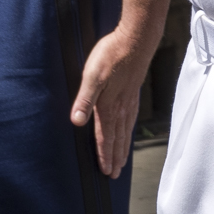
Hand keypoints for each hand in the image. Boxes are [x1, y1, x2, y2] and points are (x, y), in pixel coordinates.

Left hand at [68, 24, 159, 177]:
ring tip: (122, 160)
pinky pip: (132, 119)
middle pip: (117, 138)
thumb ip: (84, 100)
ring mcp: (130, 100)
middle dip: (115, 157)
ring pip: (126, 130)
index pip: (105, 136)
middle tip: (114, 174)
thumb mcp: (91, 75)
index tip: (106, 171)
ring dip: (123, 147)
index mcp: (109, 105)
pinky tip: (129, 131)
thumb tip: (76, 122)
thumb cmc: (112, 55)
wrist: (137, 39)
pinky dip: (129, 131)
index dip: (104, 155)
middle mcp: (121, 107)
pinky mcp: (134, 91)